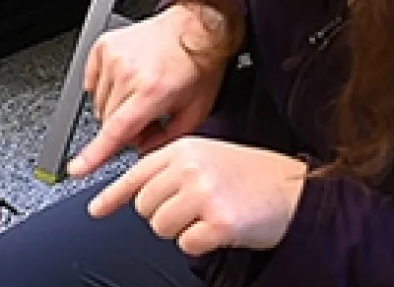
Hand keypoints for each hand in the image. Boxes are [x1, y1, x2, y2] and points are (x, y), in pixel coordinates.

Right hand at [70, 4, 227, 176]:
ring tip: (139, 93)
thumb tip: (142, 151)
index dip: (95, 154)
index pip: (117, 131)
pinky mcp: (104, 46)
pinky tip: (127, 81)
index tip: (77, 168)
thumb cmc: (198, 65)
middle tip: (147, 116)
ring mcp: (114, 57)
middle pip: (108, 121)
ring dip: (115, 107)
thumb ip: (167, 139)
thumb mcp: (196, 111)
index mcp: (153, 91)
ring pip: (99, 104)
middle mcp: (130, 73)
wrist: (194, 28)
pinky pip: (91, 82)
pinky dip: (105, 88)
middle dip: (125, 127)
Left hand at [90, 137, 307, 256]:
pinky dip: (201, 243)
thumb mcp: (209, 157)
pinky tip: (221, 228)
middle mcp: (189, 168)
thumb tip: (133, 194)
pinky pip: (186, 244)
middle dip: (164, 214)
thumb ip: (172, 170)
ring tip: (210, 215)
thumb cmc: (255, 175)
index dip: (112, 195)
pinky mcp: (217, 223)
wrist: (297, 190)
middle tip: (195, 209)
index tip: (95, 209)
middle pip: (144, 207)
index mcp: (184, 149)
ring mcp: (202, 194)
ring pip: (161, 227)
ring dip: (183, 229)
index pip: (135, 175)